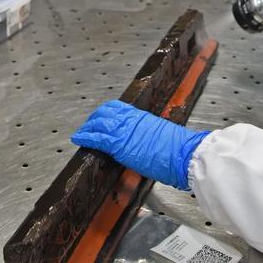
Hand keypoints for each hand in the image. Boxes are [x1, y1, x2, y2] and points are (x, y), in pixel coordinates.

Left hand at [71, 100, 209, 190]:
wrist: (183, 154)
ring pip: (98, 122)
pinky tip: (78, 138)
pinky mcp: (119, 143)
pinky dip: (85, 136)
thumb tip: (144, 141)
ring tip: (81, 133)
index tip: (102, 117)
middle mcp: (131, 120)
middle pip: (105, 112)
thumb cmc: (179, 150)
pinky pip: (97, 137)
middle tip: (88, 125)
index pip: (119, 108)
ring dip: (88, 127)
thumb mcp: (161, 136)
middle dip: (95, 118)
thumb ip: (148, 135)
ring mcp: (124, 130)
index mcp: (142, 117)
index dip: (107, 112)